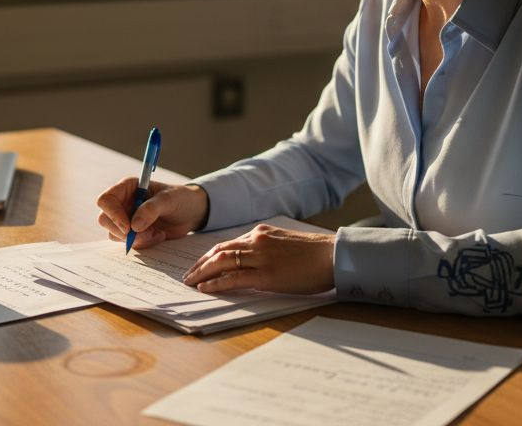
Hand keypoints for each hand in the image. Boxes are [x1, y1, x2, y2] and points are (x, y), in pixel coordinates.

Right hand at [95, 178, 208, 249]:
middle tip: (146, 234)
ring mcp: (126, 219)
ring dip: (136, 239)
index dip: (113, 214)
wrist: (191, 213)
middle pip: (105, 220)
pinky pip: (128, 243)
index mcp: (127, 188)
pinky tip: (158, 235)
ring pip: (115, 234)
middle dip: (123, 231)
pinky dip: (144, 243)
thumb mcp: (169, 200)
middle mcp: (123, 203)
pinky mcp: (133, 233)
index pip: (106, 200)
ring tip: (157, 233)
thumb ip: (151, 210)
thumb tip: (133, 227)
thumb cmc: (180, 199)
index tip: (128, 227)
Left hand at [183, 223, 335, 294]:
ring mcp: (261, 257)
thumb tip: (253, 262)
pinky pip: (234, 278)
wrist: (333, 256)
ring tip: (191, 282)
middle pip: (219, 251)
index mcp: (262, 233)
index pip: (227, 244)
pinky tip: (206, 288)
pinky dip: (216, 283)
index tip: (199, 264)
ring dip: (202, 273)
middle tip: (188, 275)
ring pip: (222, 262)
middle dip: (200, 264)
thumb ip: (267, 249)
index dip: (209, 255)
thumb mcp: (286, 245)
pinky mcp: (266, 275)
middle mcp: (257, 241)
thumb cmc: (315, 254)